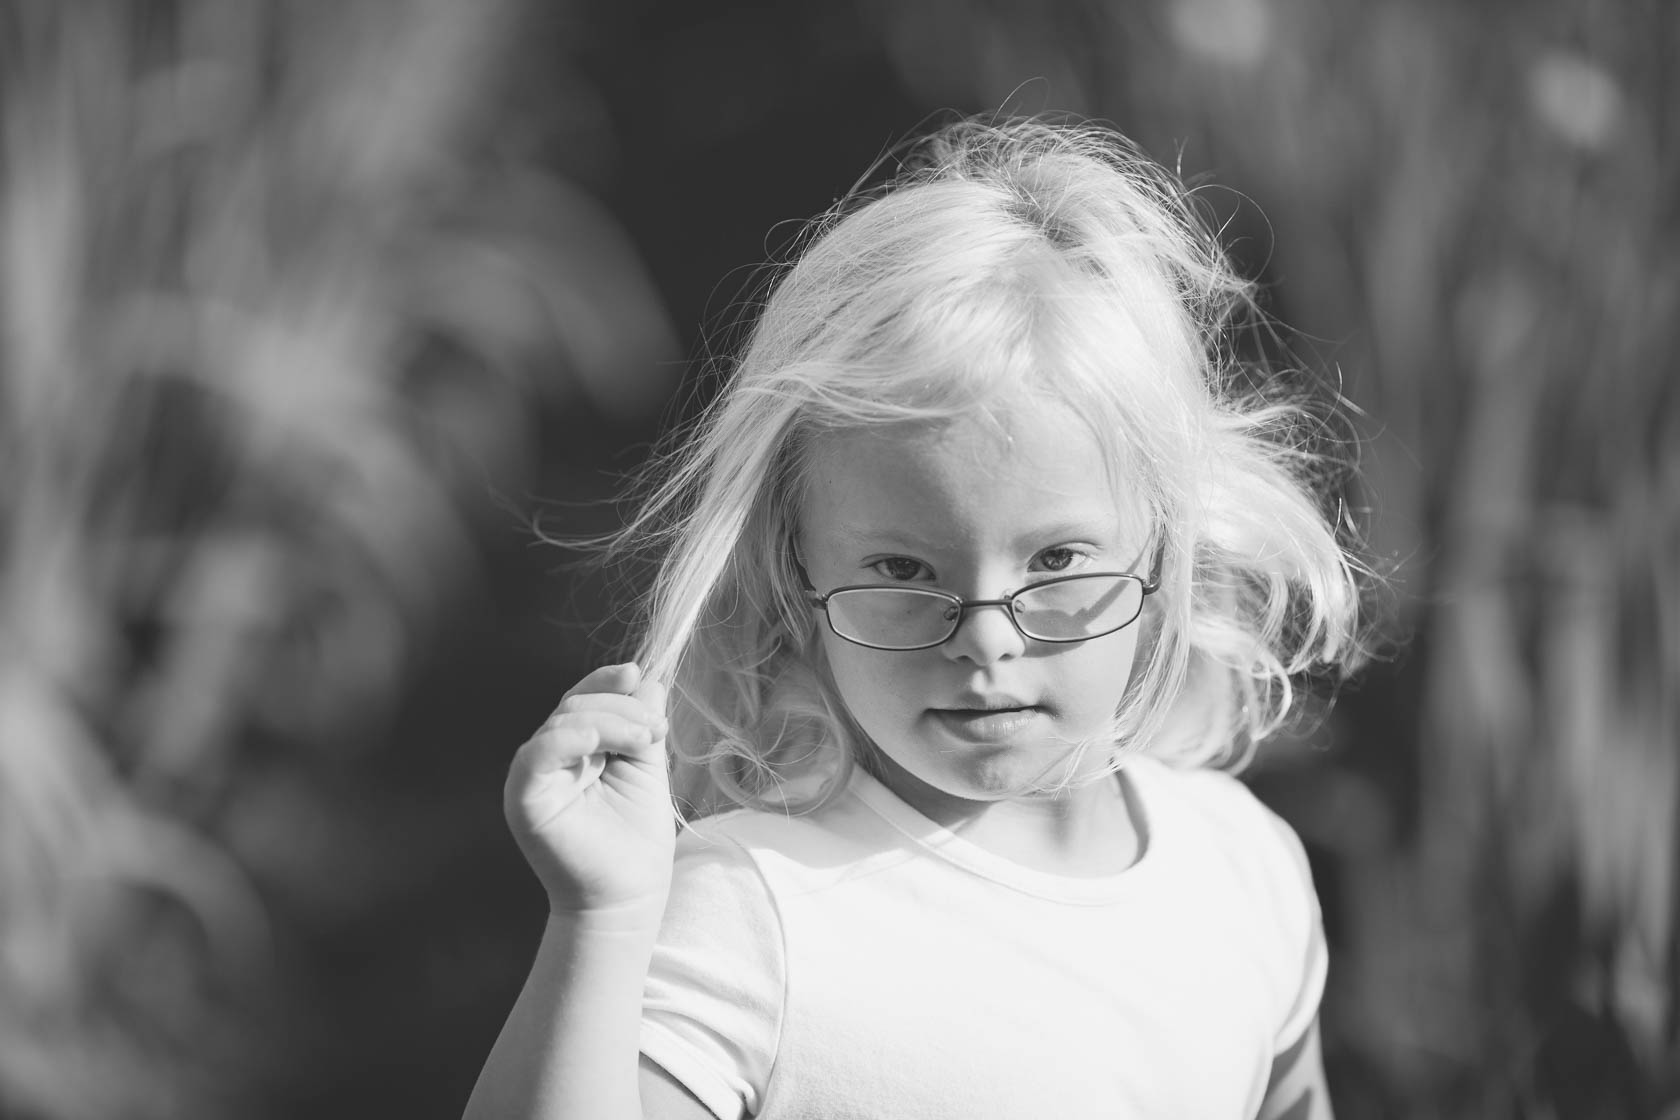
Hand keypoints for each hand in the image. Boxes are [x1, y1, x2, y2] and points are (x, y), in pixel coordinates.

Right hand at [504, 663, 674, 922]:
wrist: (627, 896)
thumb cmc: (635, 838)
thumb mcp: (645, 768)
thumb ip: (641, 725)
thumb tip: (648, 680)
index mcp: (574, 749)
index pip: (583, 700)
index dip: (606, 682)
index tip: (636, 675)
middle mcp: (550, 758)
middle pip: (576, 706)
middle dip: (621, 708)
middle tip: (654, 731)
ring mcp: (535, 777)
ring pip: (562, 722)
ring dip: (609, 721)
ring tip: (643, 741)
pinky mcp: (525, 799)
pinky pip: (536, 755)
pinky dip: (564, 739)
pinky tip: (593, 741)